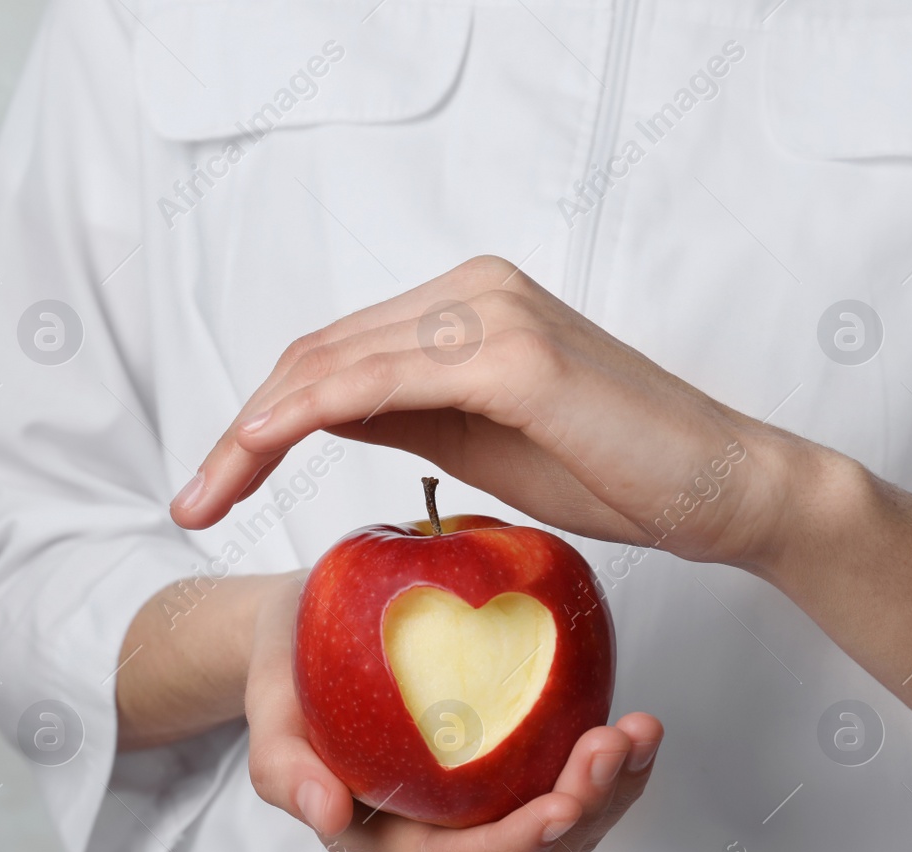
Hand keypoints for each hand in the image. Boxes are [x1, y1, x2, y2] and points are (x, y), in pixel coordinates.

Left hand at [173, 256, 818, 574]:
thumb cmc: (611, 469)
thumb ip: (404, 412)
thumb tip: (323, 410)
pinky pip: (378, 378)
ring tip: (205, 496)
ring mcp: (490, 313)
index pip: (334, 355)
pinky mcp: (511, 353)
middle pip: (317, 355)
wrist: (721, 488)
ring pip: (332, 363)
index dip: (261, 420)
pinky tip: (259, 450)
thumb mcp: (478, 441)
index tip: (216, 484)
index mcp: (464, 305)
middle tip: (190, 501)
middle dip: (240, 430)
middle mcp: (471, 290)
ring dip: (253, 430)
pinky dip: (306, 412)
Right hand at [246, 575, 662, 851]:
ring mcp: (480, 798)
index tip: (564, 805)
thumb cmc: (285, 676)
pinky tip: (634, 724)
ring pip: (563, 829)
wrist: (297, 633)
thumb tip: (326, 814)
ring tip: (641, 731)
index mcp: (386, 833)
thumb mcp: (268, 716)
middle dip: (585, 813)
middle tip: (615, 745)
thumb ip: (286, 771)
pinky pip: (567, 778)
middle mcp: (441, 829)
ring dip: (613, 792)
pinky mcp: (508, 760)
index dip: (515, 842)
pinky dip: (611, 763)